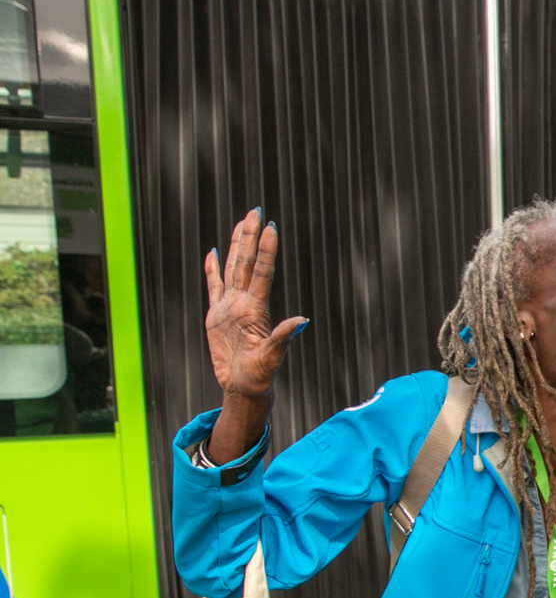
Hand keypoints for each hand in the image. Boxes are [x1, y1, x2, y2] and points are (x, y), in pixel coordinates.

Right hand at [204, 209, 305, 400]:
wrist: (243, 386)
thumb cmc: (260, 375)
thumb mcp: (272, 357)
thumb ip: (283, 338)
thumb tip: (302, 321)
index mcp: (256, 309)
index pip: (262, 272)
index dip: (266, 250)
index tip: (270, 227)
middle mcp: (244, 302)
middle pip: (247, 263)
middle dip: (251, 237)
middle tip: (256, 211)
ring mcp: (230, 306)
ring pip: (232, 268)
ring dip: (236, 246)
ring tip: (241, 223)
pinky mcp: (216, 315)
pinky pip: (213, 286)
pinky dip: (212, 269)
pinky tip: (213, 252)